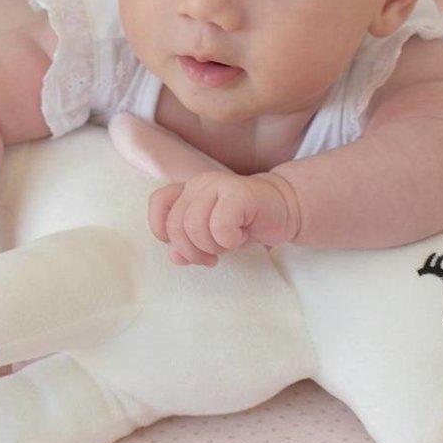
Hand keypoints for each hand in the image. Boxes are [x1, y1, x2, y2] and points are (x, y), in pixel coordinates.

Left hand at [148, 171, 300, 266]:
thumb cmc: (244, 224)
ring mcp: (218, 185)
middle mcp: (199, 184)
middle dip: (192, 251)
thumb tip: (174, 257)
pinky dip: (229, 240)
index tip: (184, 247)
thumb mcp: (212, 238)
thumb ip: (190, 245)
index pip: (158, 203)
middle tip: (212, 258)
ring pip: (194, 226)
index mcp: (188, 190)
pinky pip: (220, 226)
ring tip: (229, 244)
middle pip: (176, 225)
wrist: (283, 209)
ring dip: (212, 246)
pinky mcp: (239, 193)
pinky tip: (242, 236)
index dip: (163, 230)